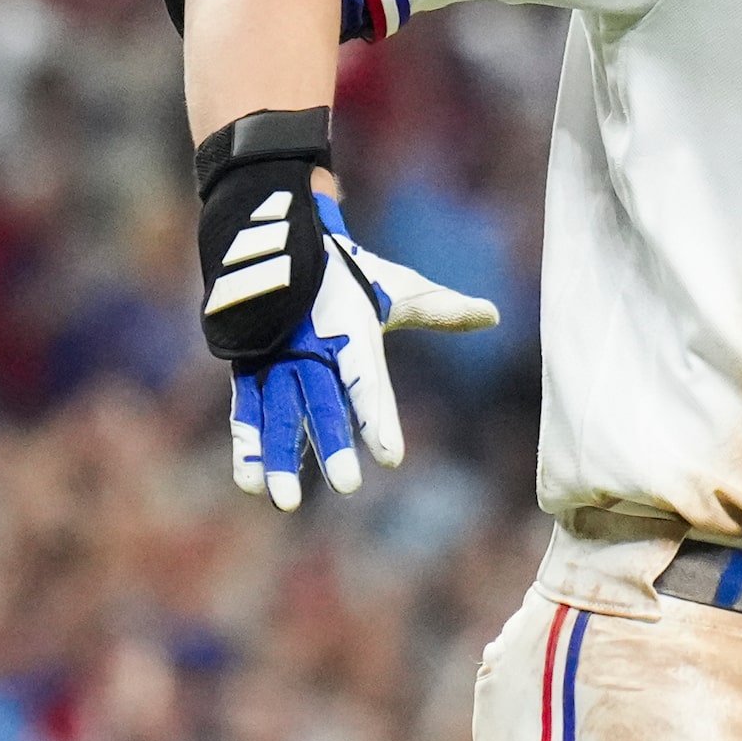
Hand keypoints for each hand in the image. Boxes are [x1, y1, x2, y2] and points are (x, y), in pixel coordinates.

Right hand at [230, 194, 497, 509]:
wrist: (280, 238)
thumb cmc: (351, 274)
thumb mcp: (398, 289)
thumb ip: (442, 310)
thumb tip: (494, 316)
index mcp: (352, 333)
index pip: (367, 381)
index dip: (377, 418)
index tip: (391, 458)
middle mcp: (311, 349)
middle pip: (323, 402)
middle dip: (333, 444)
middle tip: (348, 487)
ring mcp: (275, 359)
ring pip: (277, 413)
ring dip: (280, 458)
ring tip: (284, 503)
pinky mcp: (249, 368)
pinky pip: (247, 410)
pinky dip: (247, 446)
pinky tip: (252, 486)